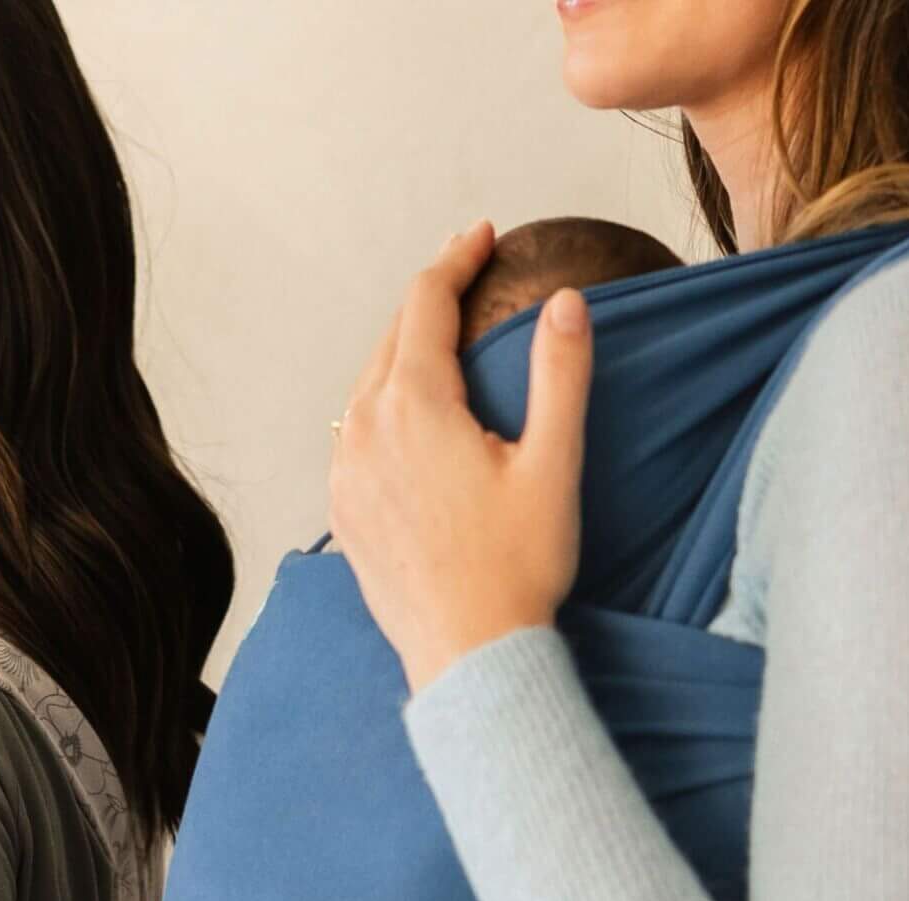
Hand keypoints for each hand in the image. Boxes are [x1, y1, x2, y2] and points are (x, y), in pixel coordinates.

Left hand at [329, 220, 593, 694]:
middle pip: (390, 339)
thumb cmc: (517, 568)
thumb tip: (566, 302)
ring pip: (366, 386)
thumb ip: (560, 374)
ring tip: (437, 337)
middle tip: (463, 272)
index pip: (426, 303)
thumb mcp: (554, 464)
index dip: (455, 259)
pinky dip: (381, 406)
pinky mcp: (342, 512)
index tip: (481, 235)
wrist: (468, 657)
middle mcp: (365, 431)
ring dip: (401, 352)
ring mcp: (345, 475)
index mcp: (414, 407)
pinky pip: (354, 436)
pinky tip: (406, 415)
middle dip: (428, 299)